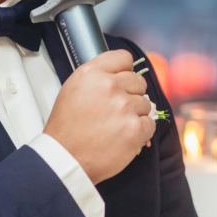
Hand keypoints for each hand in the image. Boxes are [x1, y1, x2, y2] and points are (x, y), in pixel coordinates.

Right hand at [44, 50, 155, 183]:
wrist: (66, 158)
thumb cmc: (67, 128)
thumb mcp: (73, 89)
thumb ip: (98, 76)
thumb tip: (122, 73)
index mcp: (92, 73)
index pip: (124, 58)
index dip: (124, 71)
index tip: (122, 81)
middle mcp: (109, 86)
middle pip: (139, 81)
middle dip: (131, 95)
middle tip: (115, 110)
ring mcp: (124, 107)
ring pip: (146, 103)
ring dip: (135, 114)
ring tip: (115, 126)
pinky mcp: (135, 128)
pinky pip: (150, 123)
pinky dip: (140, 132)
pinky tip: (123, 136)